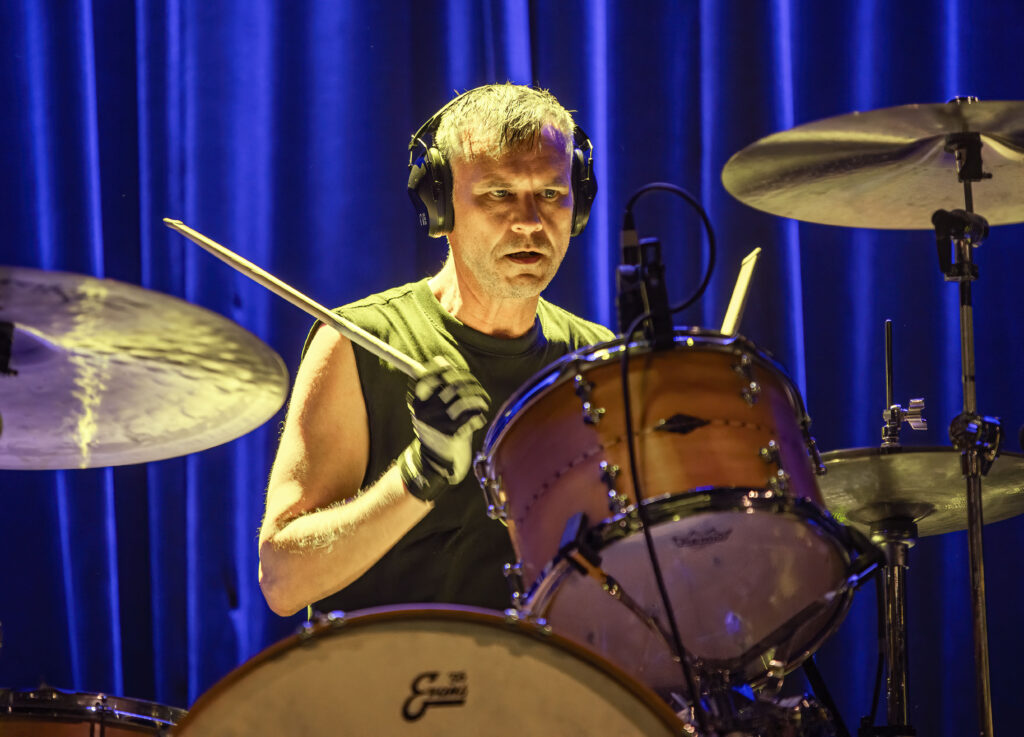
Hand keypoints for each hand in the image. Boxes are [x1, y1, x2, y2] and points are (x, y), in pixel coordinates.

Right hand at [398, 357, 489, 500]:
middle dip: (470, 384)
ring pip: (465, 399)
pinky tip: (479, 418)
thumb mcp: (433, 408)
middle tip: (476, 389)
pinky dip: (480, 415)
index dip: (444, 368)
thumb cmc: (440, 429)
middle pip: (452, 385)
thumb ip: (437, 386)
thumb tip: (441, 360)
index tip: (453, 370)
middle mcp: (425, 412)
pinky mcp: (452, 435)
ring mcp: (438, 424)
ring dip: (478, 399)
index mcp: (418, 403)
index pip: (428, 375)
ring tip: (481, 403)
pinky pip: (473, 416)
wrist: (438, 463)